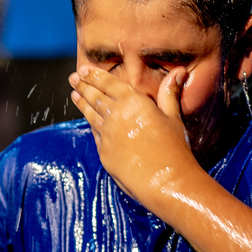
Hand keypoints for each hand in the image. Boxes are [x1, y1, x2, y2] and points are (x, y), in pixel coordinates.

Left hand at [68, 66, 199, 204]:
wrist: (166, 181)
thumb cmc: (174, 149)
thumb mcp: (174, 117)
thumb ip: (169, 93)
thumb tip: (179, 71)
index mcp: (133, 102)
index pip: (109, 84)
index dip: (95, 75)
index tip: (84, 69)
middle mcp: (116, 116)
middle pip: (95, 97)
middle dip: (83, 86)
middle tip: (73, 78)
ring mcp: (107, 135)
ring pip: (90, 115)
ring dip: (81, 103)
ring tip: (74, 95)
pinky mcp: (104, 153)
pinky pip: (95, 134)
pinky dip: (90, 124)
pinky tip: (88, 121)